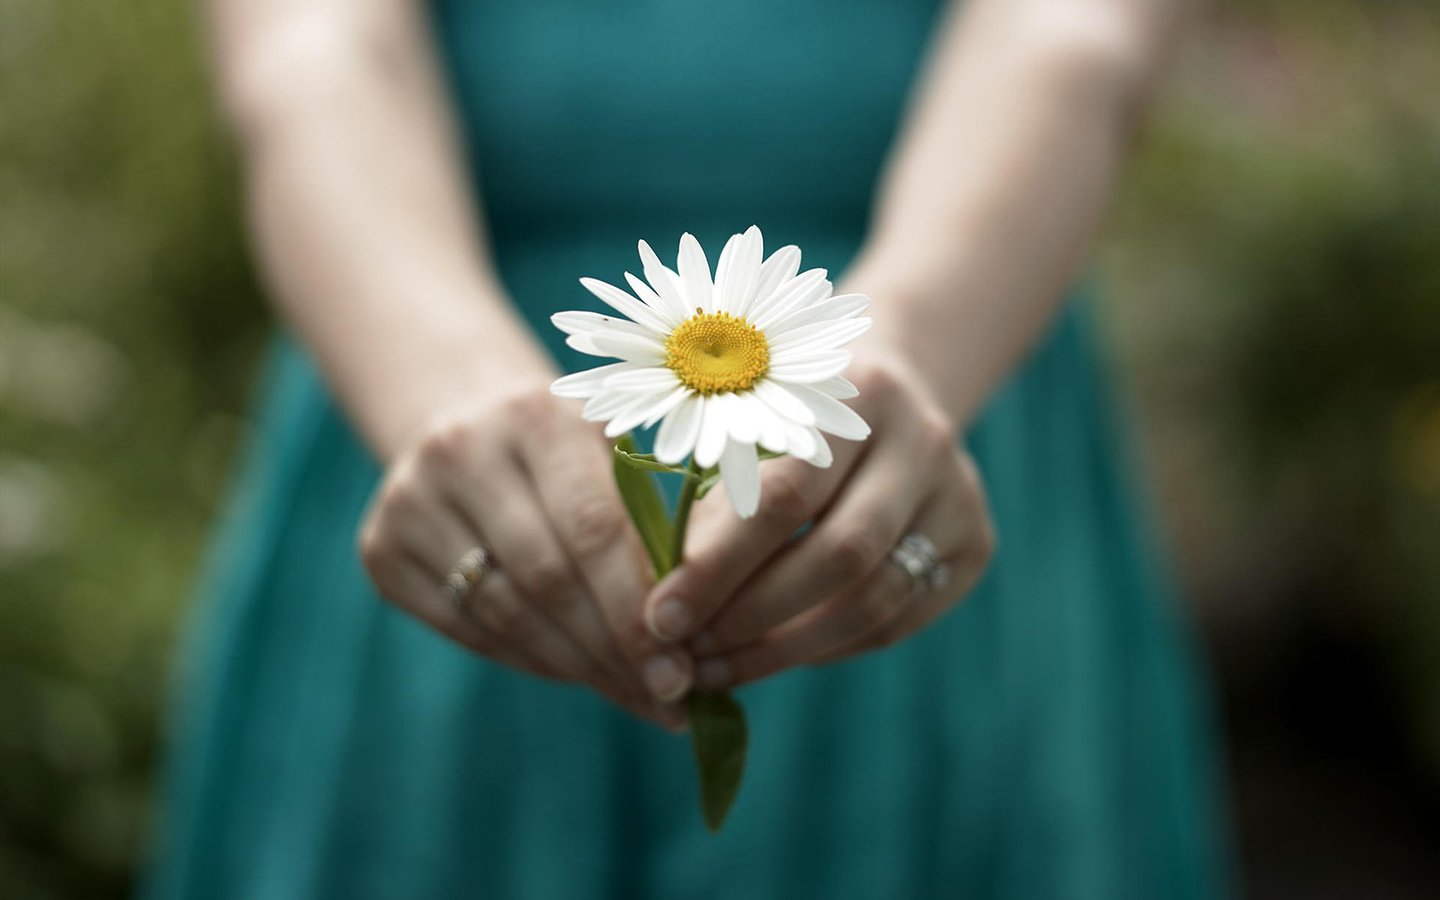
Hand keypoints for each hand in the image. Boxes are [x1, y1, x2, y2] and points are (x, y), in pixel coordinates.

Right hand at [358, 381, 692, 727]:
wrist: (464, 421)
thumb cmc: (571, 450)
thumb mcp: (615, 454)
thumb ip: (654, 524)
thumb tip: (697, 639)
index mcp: (535, 416)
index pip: (593, 528)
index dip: (637, 610)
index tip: (682, 670)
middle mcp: (461, 450)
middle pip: (548, 578)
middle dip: (614, 650)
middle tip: (667, 698)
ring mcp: (409, 500)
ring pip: (505, 613)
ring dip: (578, 667)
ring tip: (633, 695)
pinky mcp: (380, 548)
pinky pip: (467, 629)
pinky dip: (530, 659)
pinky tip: (577, 673)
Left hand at [642, 353, 995, 688]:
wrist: (889, 396)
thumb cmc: (786, 412)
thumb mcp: (747, 426)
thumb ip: (710, 501)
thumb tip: (662, 607)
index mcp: (858, 393)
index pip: (786, 495)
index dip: (718, 566)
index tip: (660, 617)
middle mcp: (923, 440)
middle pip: (841, 555)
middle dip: (752, 616)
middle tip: (687, 655)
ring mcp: (959, 495)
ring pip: (874, 601)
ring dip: (785, 648)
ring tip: (717, 669)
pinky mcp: (975, 545)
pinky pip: (896, 621)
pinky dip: (825, 647)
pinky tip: (770, 654)